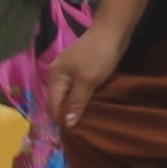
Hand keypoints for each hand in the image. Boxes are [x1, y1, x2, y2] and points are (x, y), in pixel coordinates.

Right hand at [46, 18, 128, 134]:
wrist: (113, 30)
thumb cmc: (99, 55)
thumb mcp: (88, 81)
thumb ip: (76, 102)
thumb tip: (67, 124)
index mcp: (55, 77)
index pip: (53, 105)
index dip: (60, 120)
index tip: (71, 136)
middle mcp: (58, 74)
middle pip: (59, 100)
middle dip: (67, 114)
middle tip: (79, 131)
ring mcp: (70, 70)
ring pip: (70, 94)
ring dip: (76, 106)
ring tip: (86, 122)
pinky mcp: (83, 68)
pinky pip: (79, 88)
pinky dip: (83, 97)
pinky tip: (91, 105)